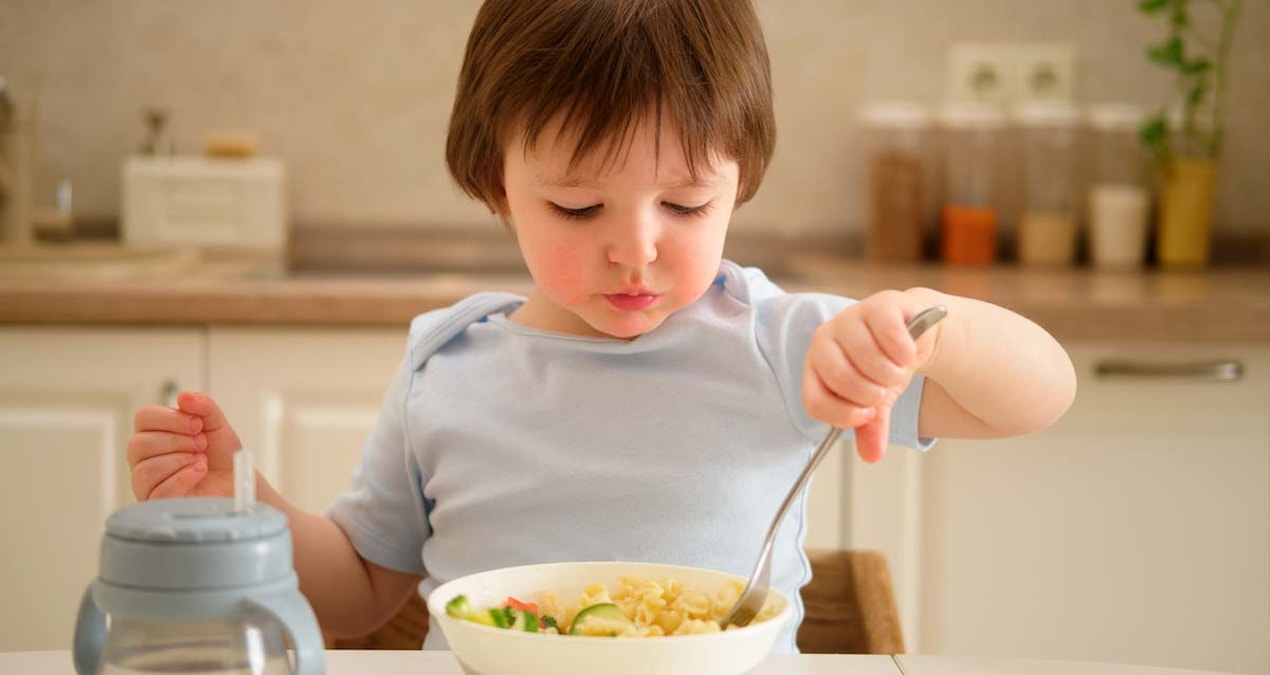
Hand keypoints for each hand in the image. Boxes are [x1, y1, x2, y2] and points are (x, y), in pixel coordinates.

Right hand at [127, 391, 242, 499]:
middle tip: (202, 444)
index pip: (143, 418)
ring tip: (201, 461)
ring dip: (180, 460)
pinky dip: (183, 479)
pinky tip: (199, 473)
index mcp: (154, 433)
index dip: (169, 418)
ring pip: (145, 469)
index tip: (197, 424)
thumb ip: (203, 406)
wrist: (236, 482)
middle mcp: (144, 457)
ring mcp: (147, 482)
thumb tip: (184, 396)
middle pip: (140, 444)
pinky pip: (159, 491)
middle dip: (177, 441)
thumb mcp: (217, 424)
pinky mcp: (157, 504)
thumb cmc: (221, 455)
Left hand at [802, 290, 939, 462]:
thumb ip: (871, 427)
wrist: (913, 333)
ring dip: (892, 375)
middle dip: (871, 394)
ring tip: (898, 370)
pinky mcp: (879, 305)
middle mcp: (825, 339)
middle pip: (840, 379)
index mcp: (815, 366)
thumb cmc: (885, 366)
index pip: (815, 401)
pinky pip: (891, 337)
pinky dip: (905, 353)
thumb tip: (871, 456)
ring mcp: (850, 319)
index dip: (844, 416)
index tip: (868, 414)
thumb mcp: (877, 402)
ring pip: (868, 359)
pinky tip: (907, 353)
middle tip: (885, 390)